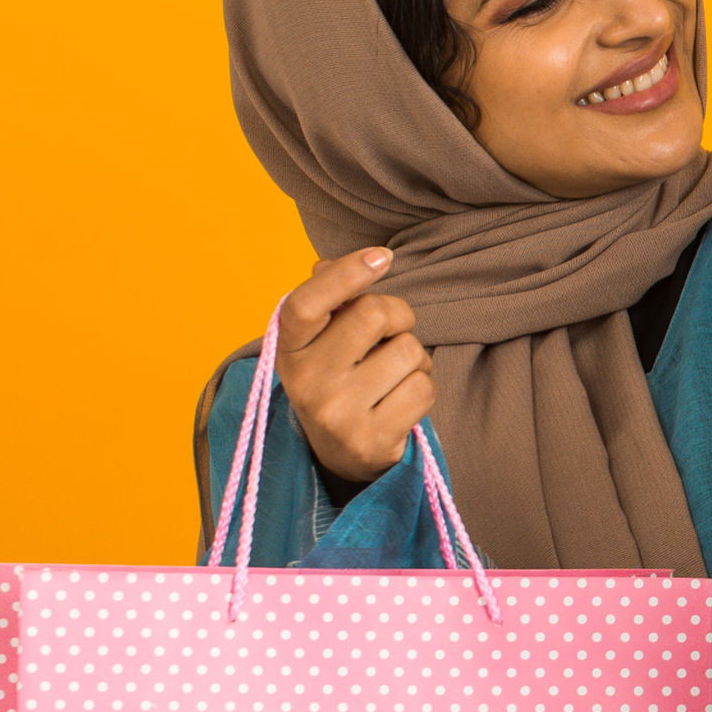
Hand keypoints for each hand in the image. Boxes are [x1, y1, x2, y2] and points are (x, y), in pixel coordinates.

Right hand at [272, 247, 433, 484]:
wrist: (337, 454)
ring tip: (393, 375)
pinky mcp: (370, 441)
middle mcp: (306, 382)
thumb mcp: (320, 340)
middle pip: (374, 314)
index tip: (382, 256)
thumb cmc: (337, 378)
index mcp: (289, 349)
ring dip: (415, 357)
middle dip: (398, 316)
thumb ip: (327, 298)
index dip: (346, 273)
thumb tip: (327, 263)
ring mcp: (337, 414)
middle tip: (391, 335)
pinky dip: (422, 386)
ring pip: (407, 351)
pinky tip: (400, 400)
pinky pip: (423, 387)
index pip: (307, 303)